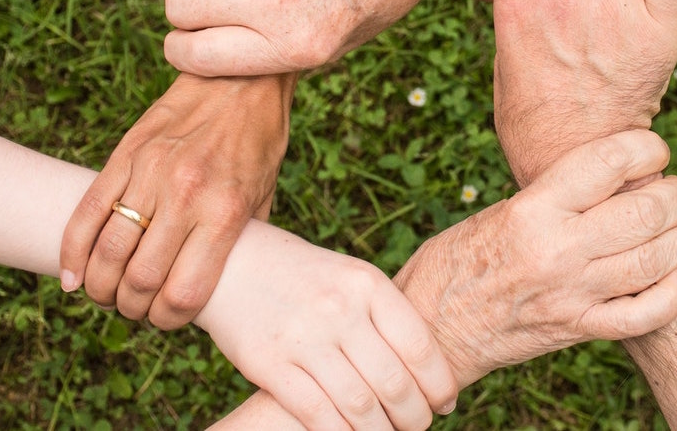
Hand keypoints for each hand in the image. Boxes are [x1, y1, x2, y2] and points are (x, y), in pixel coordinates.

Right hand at [59, 73, 293, 328]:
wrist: (240, 79)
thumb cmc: (259, 142)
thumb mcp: (264, 196)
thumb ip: (241, 241)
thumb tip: (222, 285)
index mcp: (225, 212)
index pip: (184, 292)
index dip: (169, 320)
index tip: (167, 320)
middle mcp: (186, 195)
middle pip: (140, 279)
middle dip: (132, 308)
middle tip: (135, 309)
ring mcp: (151, 173)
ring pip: (108, 250)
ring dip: (101, 286)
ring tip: (106, 294)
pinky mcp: (126, 154)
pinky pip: (87, 211)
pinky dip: (72, 251)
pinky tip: (73, 275)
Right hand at [163, 0, 448, 76]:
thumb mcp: (338, 45)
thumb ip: (278, 54)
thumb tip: (216, 55)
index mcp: (295, 46)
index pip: (195, 55)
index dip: (182, 50)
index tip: (188, 42)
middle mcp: (276, 0)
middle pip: (181, 7)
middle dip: (187, 11)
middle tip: (211, 5)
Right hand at [195, 219, 457, 430]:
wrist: (232, 262)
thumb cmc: (304, 277)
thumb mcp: (350, 278)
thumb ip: (384, 315)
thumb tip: (428, 369)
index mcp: (367, 283)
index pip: (419, 346)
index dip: (439, 383)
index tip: (444, 402)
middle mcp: (339, 309)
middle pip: (394, 383)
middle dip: (414, 416)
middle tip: (418, 425)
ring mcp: (303, 337)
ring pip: (360, 406)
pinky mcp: (269, 364)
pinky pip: (317, 414)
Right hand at [393, 129, 676, 387]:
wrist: (432, 327)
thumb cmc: (458, 259)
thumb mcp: (500, 212)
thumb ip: (555, 197)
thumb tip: (614, 178)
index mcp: (532, 209)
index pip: (609, 161)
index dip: (647, 147)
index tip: (654, 149)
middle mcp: (556, 249)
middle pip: (646, 210)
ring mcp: (571, 294)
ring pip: (657, 260)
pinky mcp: (577, 329)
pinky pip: (645, 314)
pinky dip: (676, 293)